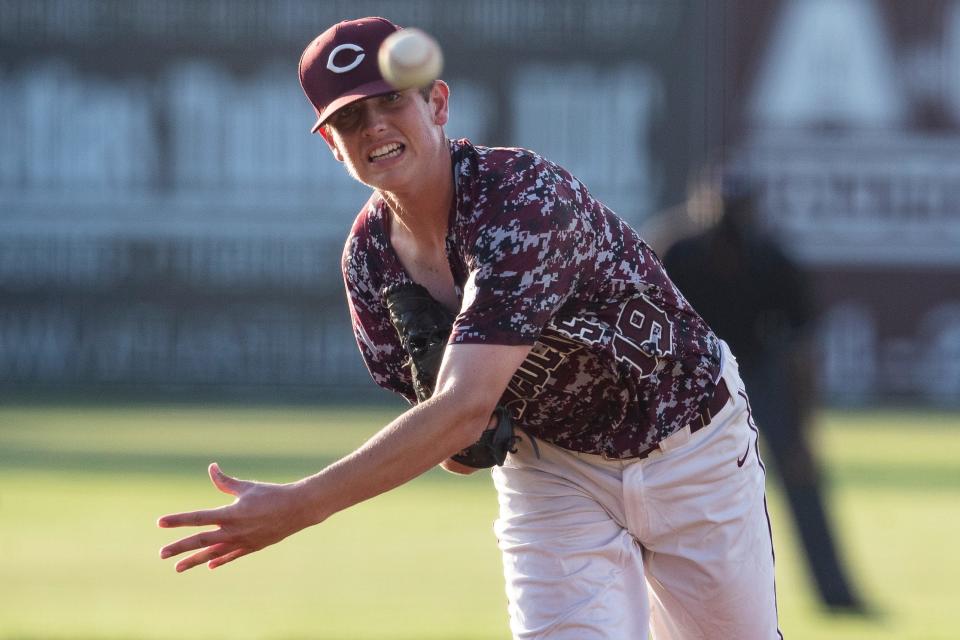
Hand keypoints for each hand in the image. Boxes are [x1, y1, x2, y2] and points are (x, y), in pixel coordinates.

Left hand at [157, 463, 315, 571]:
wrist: (299, 509)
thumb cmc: (273, 494)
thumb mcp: (247, 487)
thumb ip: (226, 481)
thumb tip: (211, 468)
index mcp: (230, 514)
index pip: (198, 518)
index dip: (178, 520)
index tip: (160, 522)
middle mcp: (234, 531)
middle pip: (200, 541)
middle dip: (179, 547)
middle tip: (161, 554)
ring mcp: (243, 541)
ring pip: (212, 554)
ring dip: (194, 560)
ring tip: (177, 568)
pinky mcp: (252, 546)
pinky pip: (231, 556)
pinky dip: (219, 560)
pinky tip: (208, 565)